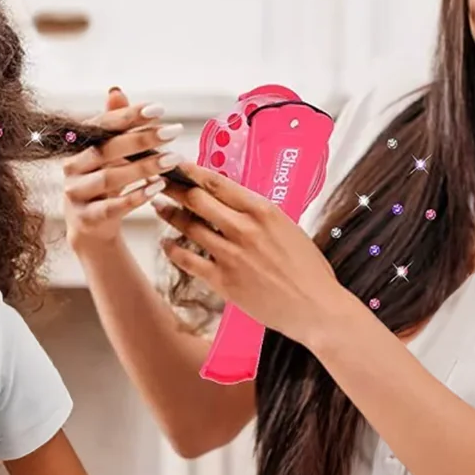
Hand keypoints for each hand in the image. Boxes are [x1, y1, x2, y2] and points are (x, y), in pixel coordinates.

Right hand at [62, 88, 183, 252]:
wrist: (90, 229)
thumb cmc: (104, 185)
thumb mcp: (110, 156)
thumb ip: (114, 127)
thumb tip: (115, 90)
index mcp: (78, 146)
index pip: (103, 125)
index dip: (129, 115)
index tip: (159, 108)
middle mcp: (72, 167)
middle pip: (107, 149)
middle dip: (142, 139)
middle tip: (173, 132)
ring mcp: (76, 194)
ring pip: (110, 177)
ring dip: (143, 167)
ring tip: (172, 160)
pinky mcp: (85, 219)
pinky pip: (112, 207)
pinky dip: (136, 197)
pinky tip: (158, 187)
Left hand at [154, 163, 347, 345]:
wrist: (314, 307)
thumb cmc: (309, 272)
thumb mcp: (290, 229)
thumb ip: (262, 217)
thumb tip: (240, 207)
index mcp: (264, 211)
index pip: (219, 183)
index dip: (193, 172)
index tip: (180, 167)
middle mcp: (244, 229)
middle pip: (198, 200)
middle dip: (175, 188)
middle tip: (163, 183)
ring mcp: (231, 255)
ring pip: (189, 227)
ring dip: (170, 215)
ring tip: (160, 207)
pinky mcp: (223, 280)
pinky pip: (188, 260)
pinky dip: (173, 250)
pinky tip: (166, 244)